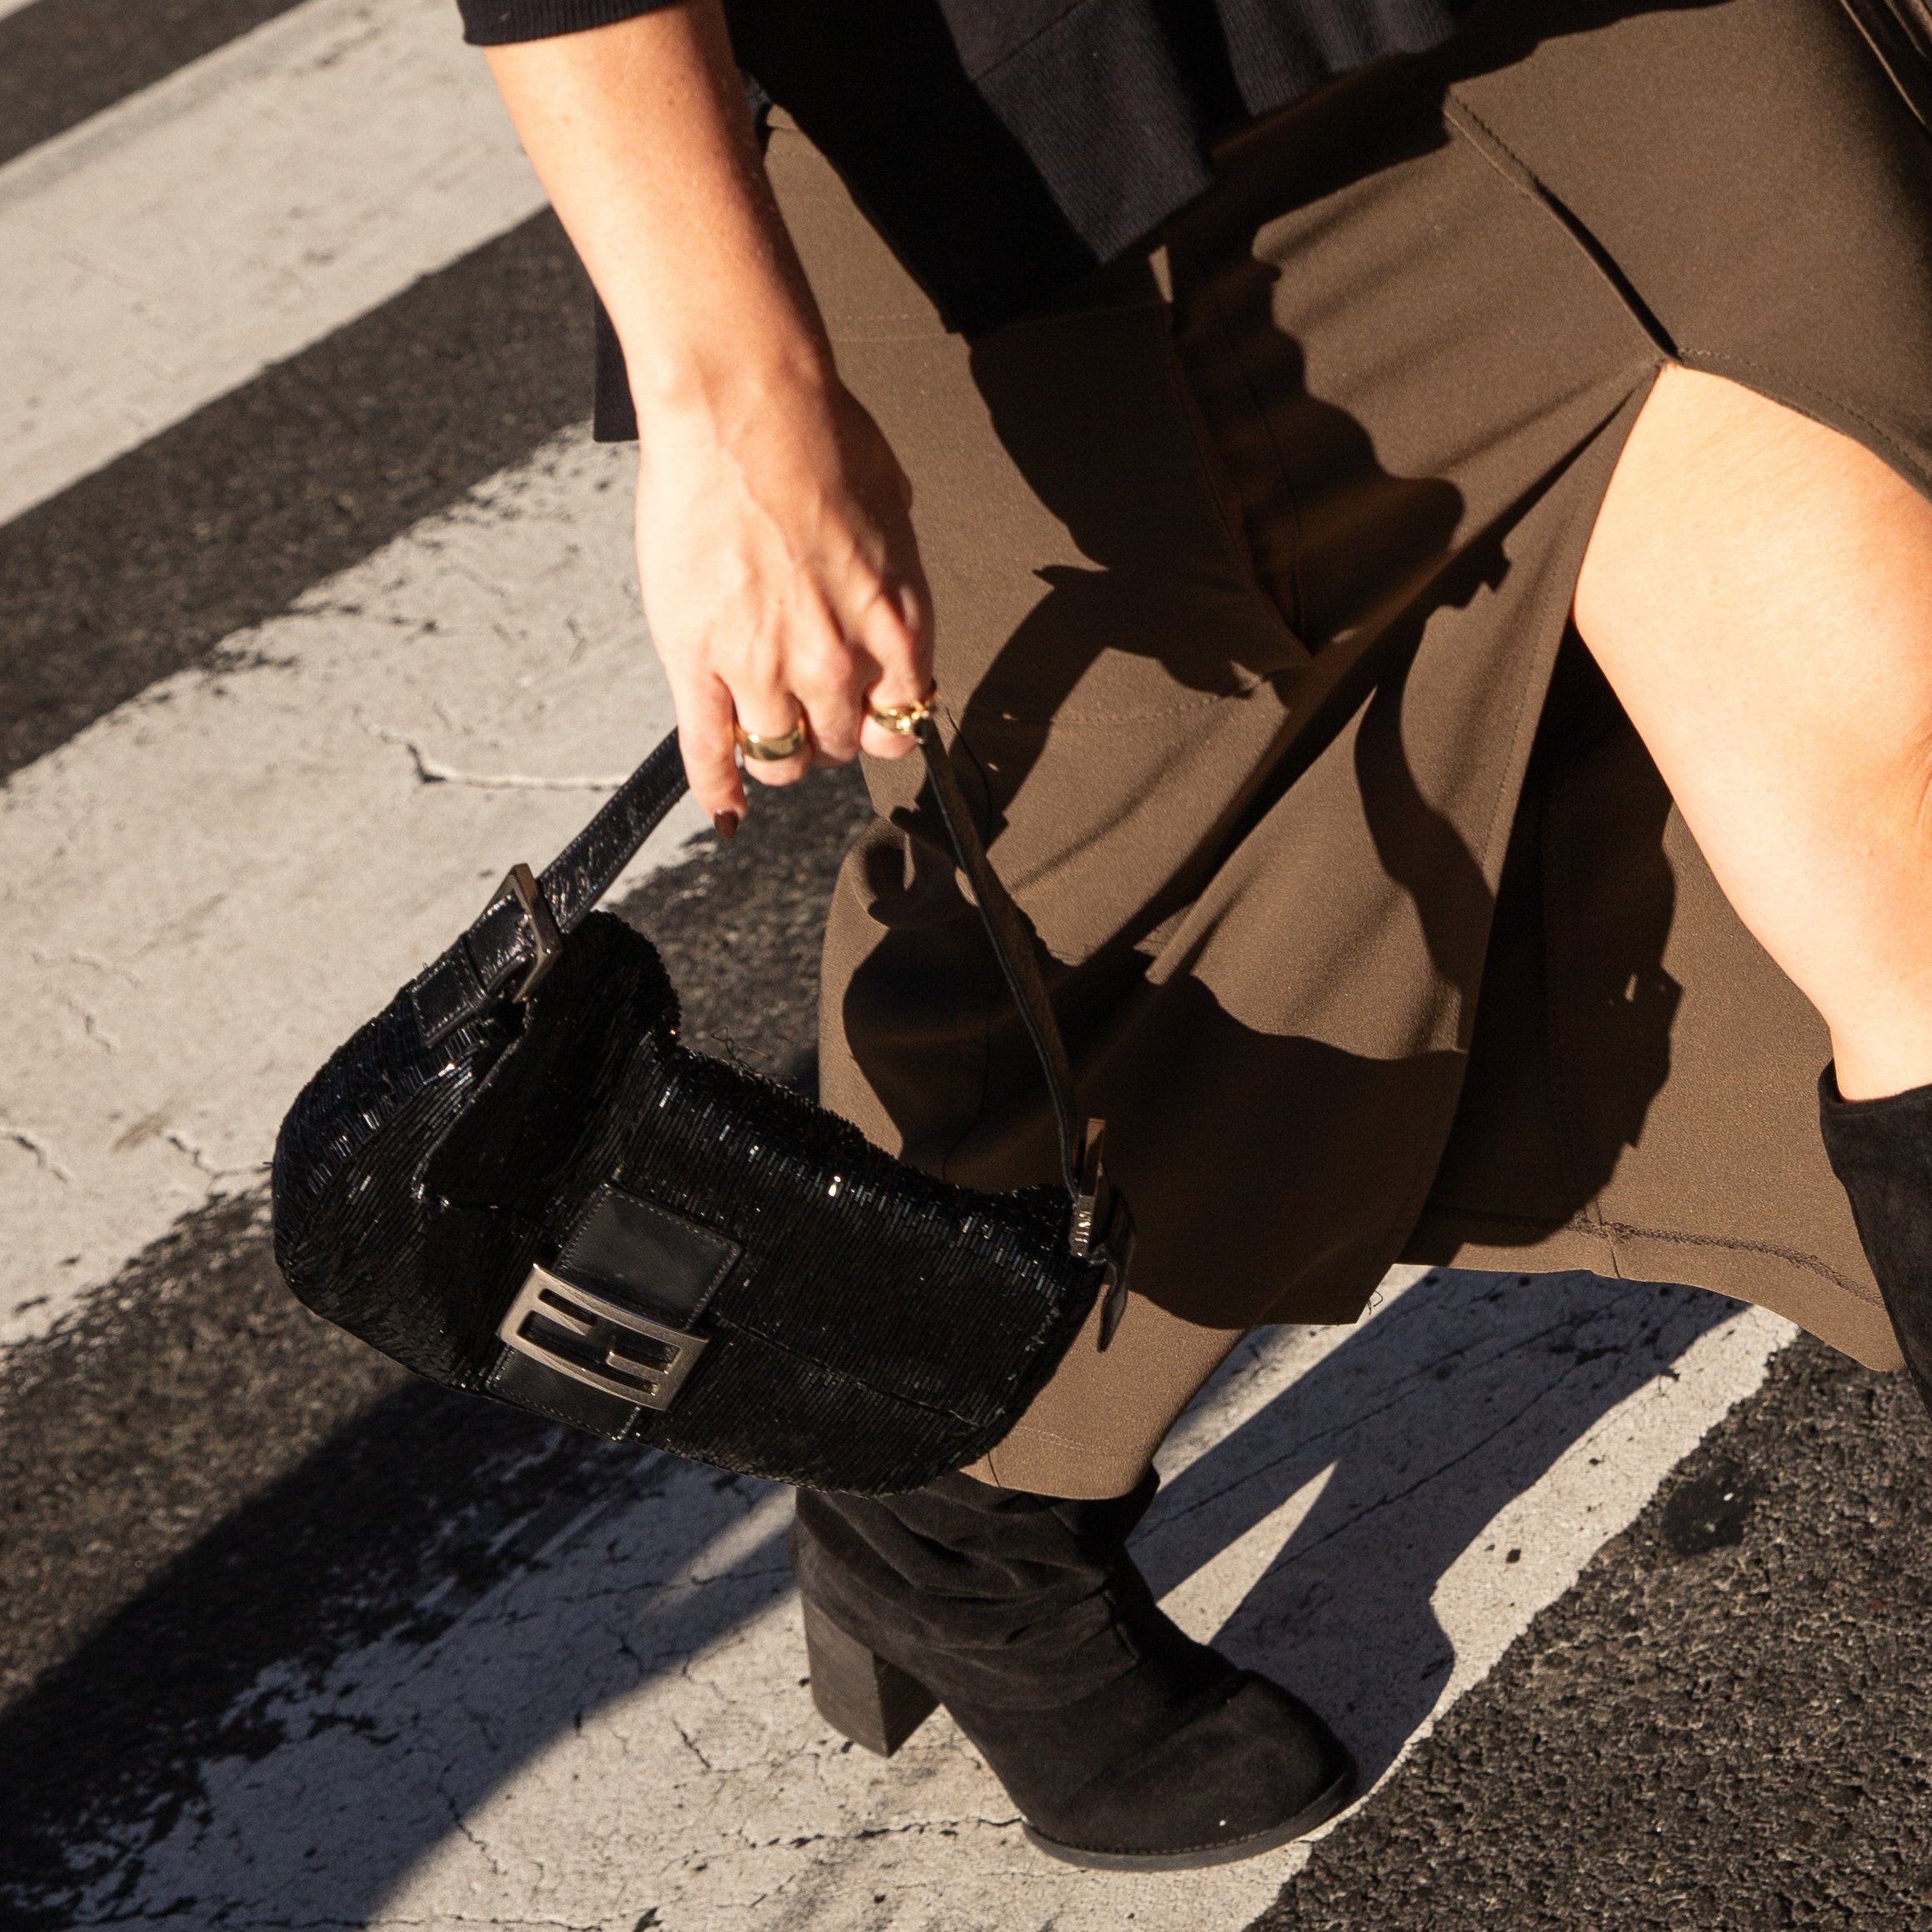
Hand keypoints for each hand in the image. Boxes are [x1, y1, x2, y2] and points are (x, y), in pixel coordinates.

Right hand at [634, 357, 932, 829]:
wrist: (743, 406)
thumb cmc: (818, 434)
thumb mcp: (892, 509)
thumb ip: (891, 571)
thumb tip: (884, 590)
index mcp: (897, 623)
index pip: (902, 717)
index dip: (880, 724)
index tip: (866, 721)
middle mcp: (839, 660)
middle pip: (837, 742)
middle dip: (823, 733)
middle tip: (802, 709)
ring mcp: (765, 668)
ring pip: (780, 757)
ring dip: (775, 752)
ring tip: (761, 731)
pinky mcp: (699, 664)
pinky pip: (710, 752)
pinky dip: (717, 788)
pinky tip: (723, 808)